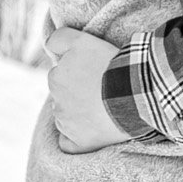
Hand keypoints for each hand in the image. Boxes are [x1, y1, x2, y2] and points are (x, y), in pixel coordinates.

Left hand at [44, 26, 127, 151]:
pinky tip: (89, 132)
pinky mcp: (78, 142)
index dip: (75, 72)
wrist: (134, 92)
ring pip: (65, 117)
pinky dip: (74, 139)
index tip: (92, 73)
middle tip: (101, 90)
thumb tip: (48, 45)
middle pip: (62, 95)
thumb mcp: (84, 41)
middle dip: (76, 93)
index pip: (58, 73)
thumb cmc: (112, 65)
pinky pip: (67, 143)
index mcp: (56, 77)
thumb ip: (60, 39)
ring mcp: (67, 123)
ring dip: (78, 114)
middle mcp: (56, 101)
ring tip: (104, 108)